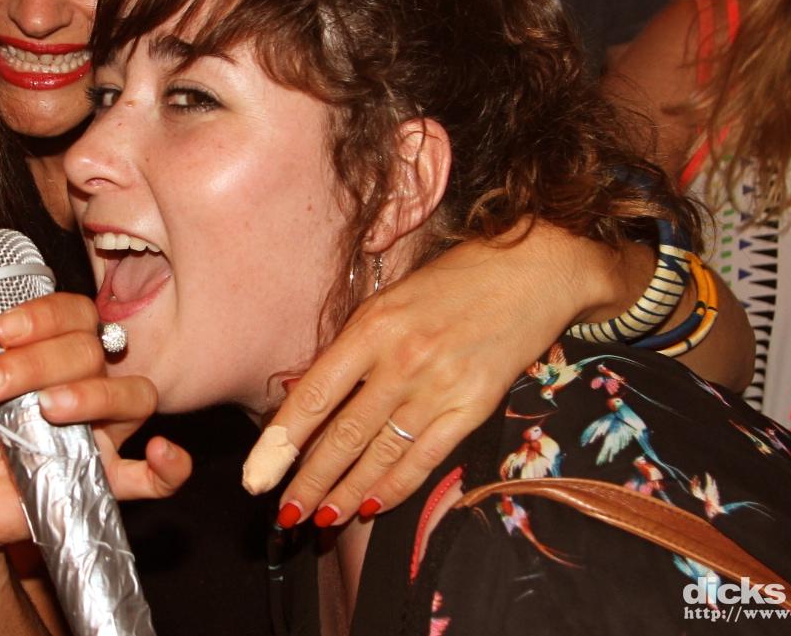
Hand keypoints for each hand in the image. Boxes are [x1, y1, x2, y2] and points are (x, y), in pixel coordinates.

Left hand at [0, 292, 188, 566]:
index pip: (72, 314)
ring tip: (50, 409)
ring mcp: (95, 435)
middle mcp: (81, 385)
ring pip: (133, 398)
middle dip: (42, 362)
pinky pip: (155, 480)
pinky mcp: (99, 485)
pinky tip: (159, 453)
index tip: (1, 331)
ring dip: (99, 395)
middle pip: (93, 354)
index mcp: (46, 352)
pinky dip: (170, 466)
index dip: (45, 316)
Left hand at [247, 226, 625, 524]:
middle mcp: (402, 359)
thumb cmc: (452, 280)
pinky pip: (425, 458)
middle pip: (343, 434)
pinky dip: (395, 487)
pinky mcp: (474, 407)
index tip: (257, 474)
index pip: (313, 395)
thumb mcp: (389, 299)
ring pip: (380, 453)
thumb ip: (349, 348)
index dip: (281, 442)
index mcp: (372, 326)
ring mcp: (439, 386)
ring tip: (320, 519)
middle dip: (308, 481)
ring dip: (346, 493)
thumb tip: (298, 391)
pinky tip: (372, 506)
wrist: (533, 271)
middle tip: (283, 512)